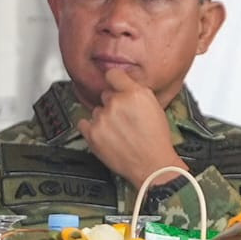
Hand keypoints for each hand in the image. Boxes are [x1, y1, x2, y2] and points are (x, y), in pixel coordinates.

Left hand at [77, 69, 187, 189]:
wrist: (153, 165)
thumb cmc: (157, 140)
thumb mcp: (155, 107)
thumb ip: (138, 93)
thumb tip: (125, 86)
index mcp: (135, 93)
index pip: (113, 74)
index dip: (115, 81)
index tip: (114, 85)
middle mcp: (117, 103)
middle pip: (106, 95)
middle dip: (113, 104)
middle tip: (124, 118)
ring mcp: (103, 118)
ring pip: (97, 111)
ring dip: (104, 118)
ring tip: (118, 131)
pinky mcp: (92, 134)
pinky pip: (83, 123)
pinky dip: (91, 128)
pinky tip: (104, 135)